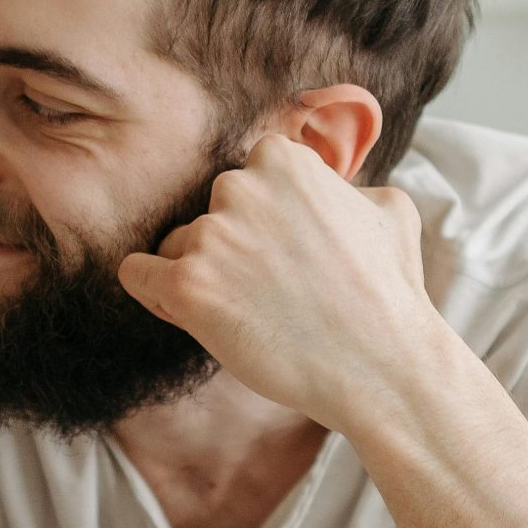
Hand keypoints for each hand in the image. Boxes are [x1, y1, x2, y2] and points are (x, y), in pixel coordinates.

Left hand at [117, 134, 436, 426]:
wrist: (382, 366)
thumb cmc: (390, 293)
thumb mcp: (388, 210)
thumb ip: (342, 186)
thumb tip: (331, 184)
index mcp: (280, 160)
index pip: (244, 183)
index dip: (261, 222)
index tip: (284, 255)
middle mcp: (238, 188)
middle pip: (209, 215)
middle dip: (230, 249)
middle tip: (270, 292)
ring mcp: (210, 236)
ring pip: (176, 248)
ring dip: (201, 277)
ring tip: (249, 315)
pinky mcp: (187, 286)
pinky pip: (138, 274)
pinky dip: (154, 292)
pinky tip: (189, 313)